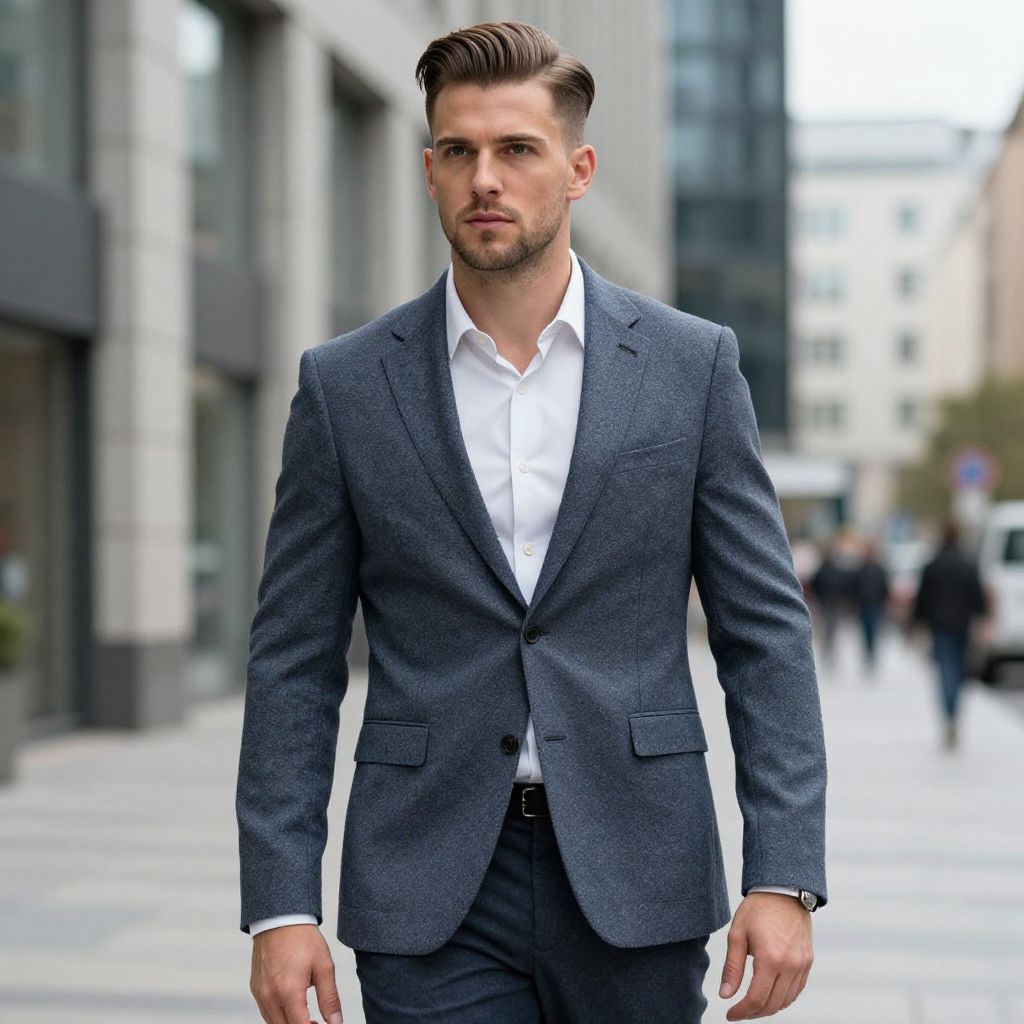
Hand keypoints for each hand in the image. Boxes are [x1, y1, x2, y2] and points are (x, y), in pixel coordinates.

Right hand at [250, 923, 343, 1023]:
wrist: (280, 918)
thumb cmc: (303, 939)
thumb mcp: (324, 966)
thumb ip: (329, 998)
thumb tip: (336, 1022)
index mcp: (288, 991)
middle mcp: (270, 996)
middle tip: (317, 1022)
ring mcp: (260, 993)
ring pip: (273, 1023)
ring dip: (289, 1023)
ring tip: (306, 1016)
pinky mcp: (255, 989)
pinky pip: (265, 1012)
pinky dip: (278, 1016)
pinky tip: (292, 1006)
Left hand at [719, 891, 813, 1019]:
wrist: (784, 890)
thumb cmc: (758, 909)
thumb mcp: (737, 934)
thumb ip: (732, 967)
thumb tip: (726, 995)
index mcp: (770, 958)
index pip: (757, 998)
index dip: (742, 1012)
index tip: (730, 1015)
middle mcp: (790, 965)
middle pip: (772, 1004)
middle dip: (753, 1013)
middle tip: (739, 1012)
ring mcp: (802, 964)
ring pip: (786, 1001)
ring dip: (768, 1008)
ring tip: (752, 1005)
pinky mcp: (808, 962)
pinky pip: (796, 990)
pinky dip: (783, 999)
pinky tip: (770, 995)